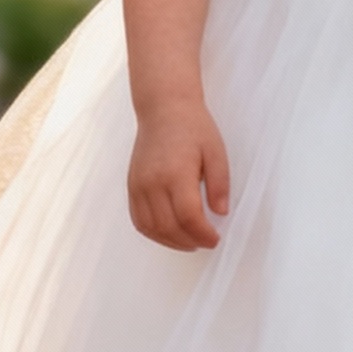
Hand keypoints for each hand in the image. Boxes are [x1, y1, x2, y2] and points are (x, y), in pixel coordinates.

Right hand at [128, 102, 231, 249]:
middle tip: (206, 242)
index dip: (203, 234)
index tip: (216, 238)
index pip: (188, 216)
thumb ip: (219, 184)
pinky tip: (170, 233)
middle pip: (169, 227)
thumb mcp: (216, 152)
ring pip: (151, 228)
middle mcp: (153, 182)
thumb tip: (221, 213)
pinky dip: (154, 233)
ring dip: (171, 242)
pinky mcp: (131, 187)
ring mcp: (138, 186)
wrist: (163, 109)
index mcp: (176, 172)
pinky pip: (139, 220)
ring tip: (190, 242)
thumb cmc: (193, 128)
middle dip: (190, 241)